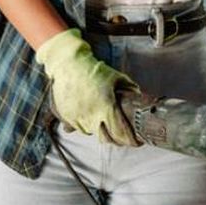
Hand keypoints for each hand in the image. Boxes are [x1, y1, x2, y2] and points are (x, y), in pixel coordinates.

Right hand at [34, 29, 139, 145]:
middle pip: (106, 138)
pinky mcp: (65, 116)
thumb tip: (140, 96)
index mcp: (106, 106)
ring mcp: (77, 117)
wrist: (68, 63)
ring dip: (99, 131)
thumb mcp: (116, 76)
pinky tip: (90, 117)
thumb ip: (130, 88)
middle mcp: (91, 115)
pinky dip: (85, 125)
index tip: (136, 141)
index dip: (130, 140)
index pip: (120, 133)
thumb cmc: (94, 69)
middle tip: (122, 136)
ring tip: (105, 123)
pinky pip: (77, 128)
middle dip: (116, 139)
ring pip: (91, 133)